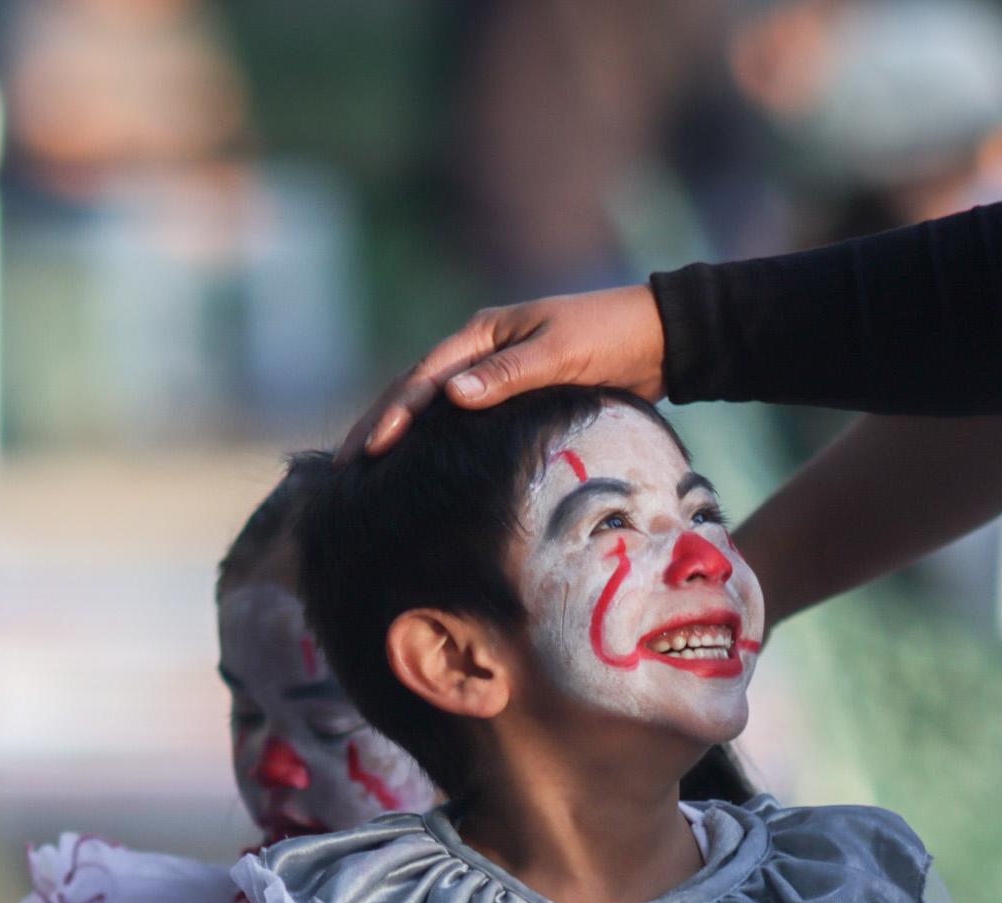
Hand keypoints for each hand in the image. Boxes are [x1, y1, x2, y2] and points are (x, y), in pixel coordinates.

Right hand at [346, 284, 666, 456]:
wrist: (657, 340)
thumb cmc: (610, 338)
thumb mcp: (560, 352)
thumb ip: (508, 375)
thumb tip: (451, 395)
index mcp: (482, 333)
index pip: (424, 377)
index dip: (395, 413)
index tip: (372, 449)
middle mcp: (479, 352)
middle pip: (414, 389)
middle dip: (378, 424)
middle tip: (344, 465)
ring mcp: (492, 375)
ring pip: (433, 406)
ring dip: (399, 433)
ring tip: (366, 471)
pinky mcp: (511, 399)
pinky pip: (461, 421)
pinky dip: (435, 441)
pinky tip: (421, 469)